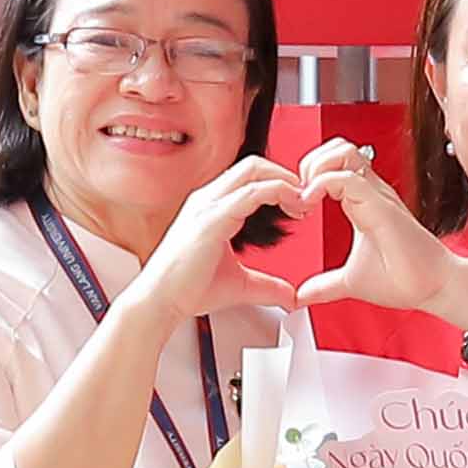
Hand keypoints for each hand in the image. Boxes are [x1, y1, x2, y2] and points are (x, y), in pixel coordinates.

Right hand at [135, 153, 308, 325]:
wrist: (161, 302)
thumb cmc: (187, 290)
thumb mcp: (239, 285)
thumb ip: (267, 286)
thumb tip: (289, 296)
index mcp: (211, 207)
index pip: (249, 178)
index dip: (278, 183)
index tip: (298, 204)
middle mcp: (207, 200)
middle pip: (254, 165)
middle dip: (286, 175)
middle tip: (306, 198)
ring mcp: (208, 205)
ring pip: (254, 170)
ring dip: (286, 181)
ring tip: (303, 202)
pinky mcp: (212, 218)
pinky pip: (251, 192)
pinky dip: (278, 192)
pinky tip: (292, 205)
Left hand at [283, 141, 467, 343]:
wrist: (433, 288)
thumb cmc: (404, 279)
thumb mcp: (350, 281)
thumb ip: (325, 285)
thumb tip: (302, 296)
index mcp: (363, 202)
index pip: (334, 164)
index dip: (308, 176)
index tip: (297, 208)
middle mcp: (371, 192)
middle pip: (337, 148)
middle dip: (309, 164)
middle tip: (299, 197)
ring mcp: (377, 195)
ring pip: (343, 152)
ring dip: (316, 168)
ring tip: (306, 197)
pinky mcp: (382, 205)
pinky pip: (347, 177)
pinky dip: (321, 184)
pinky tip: (310, 205)